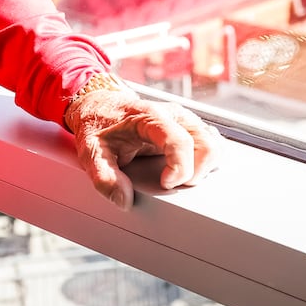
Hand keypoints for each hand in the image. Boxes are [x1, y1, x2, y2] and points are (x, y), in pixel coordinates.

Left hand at [67, 89, 221, 210]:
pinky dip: (207, 160)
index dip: (179, 167)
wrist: (99, 105)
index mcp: (149, 117)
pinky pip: (212, 142)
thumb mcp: (91, 151)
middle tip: (173, 183)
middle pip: (206, 143)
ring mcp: (184, 120)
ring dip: (205, 167)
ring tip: (180, 177)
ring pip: (214, 143)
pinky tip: (189, 169)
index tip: (166, 183)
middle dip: (196, 171)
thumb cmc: (98, 125)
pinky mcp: (189, 127)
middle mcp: (173, 115)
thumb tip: (123, 199)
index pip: (180, 140)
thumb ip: (104, 177)